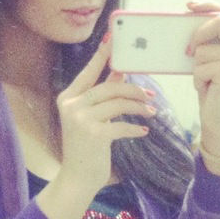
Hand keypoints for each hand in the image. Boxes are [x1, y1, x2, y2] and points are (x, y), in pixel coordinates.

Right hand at [55, 35, 154, 190]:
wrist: (76, 179)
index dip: (103, 55)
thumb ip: (103, 95)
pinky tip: (143, 131)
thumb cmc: (85, 148)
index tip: (115, 39)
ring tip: (151, 113)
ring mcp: (81, 120)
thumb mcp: (91, 118)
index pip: (89, 71)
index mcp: (68, 98)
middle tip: (150, 95)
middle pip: (109, 87)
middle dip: (134, 89)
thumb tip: (120, 72)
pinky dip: (135, 128)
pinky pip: (121, 124)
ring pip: (118, 103)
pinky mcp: (94, 135)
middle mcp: (71, 106)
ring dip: (139, 107)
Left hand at [186, 1, 219, 159]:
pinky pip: (200, 66)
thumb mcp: (213, 62)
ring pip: (202, 49)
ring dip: (198, 67)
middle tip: (188, 52)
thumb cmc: (216, 92)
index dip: (209, 6)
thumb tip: (187, 21)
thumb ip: (209, 42)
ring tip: (209, 82)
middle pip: (217, 22)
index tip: (189, 6)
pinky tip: (209, 89)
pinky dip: (198, 79)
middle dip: (197, 35)